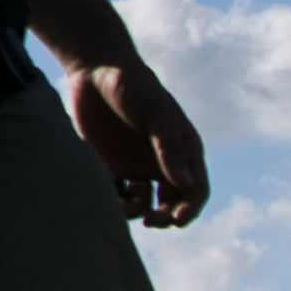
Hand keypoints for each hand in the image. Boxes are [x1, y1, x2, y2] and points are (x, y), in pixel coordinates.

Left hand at [59, 53, 207, 228]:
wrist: (94, 69)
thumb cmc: (133, 86)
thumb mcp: (156, 114)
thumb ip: (169, 148)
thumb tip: (186, 184)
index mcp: (182, 149)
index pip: (195, 188)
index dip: (190, 209)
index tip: (177, 221)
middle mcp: (162, 162)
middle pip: (170, 202)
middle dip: (164, 217)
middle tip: (150, 221)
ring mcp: (136, 164)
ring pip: (142, 202)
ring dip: (136, 212)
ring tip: (122, 209)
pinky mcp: (109, 164)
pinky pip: (115, 192)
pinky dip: (112, 200)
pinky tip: (104, 194)